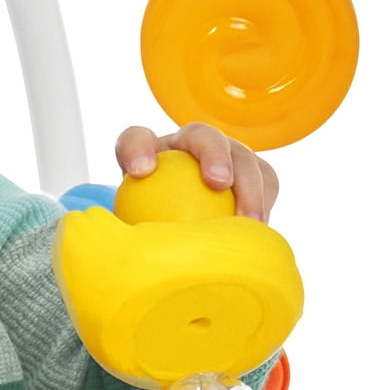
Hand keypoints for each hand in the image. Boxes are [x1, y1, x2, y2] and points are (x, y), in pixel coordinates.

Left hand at [116, 121, 277, 221]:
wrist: (184, 226)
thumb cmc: (156, 230)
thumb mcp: (133, 230)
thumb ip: (124, 234)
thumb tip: (124, 253)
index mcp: (149, 152)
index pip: (136, 139)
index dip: (137, 149)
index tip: (140, 172)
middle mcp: (188, 146)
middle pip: (202, 136)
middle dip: (213, 152)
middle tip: (218, 183)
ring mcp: (223, 155)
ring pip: (242, 156)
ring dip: (249, 184)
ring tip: (251, 218)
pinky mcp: (250, 174)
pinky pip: (266, 181)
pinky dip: (265, 201)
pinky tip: (262, 231)